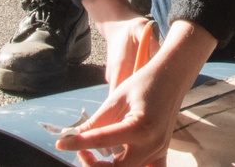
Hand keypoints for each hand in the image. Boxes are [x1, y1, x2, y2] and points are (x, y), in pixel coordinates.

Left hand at [56, 18, 216, 165]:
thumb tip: (73, 136)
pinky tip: (120, 163)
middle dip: (93, 163)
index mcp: (139, 126)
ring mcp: (159, 151)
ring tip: (97, 157)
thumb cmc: (144, 82)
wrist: (173, 76)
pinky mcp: (161, 152)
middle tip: (82, 150)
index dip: (78, 144)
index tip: (62, 143)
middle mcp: (151, 143)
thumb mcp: (117, 99)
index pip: (101, 141)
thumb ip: (95, 122)